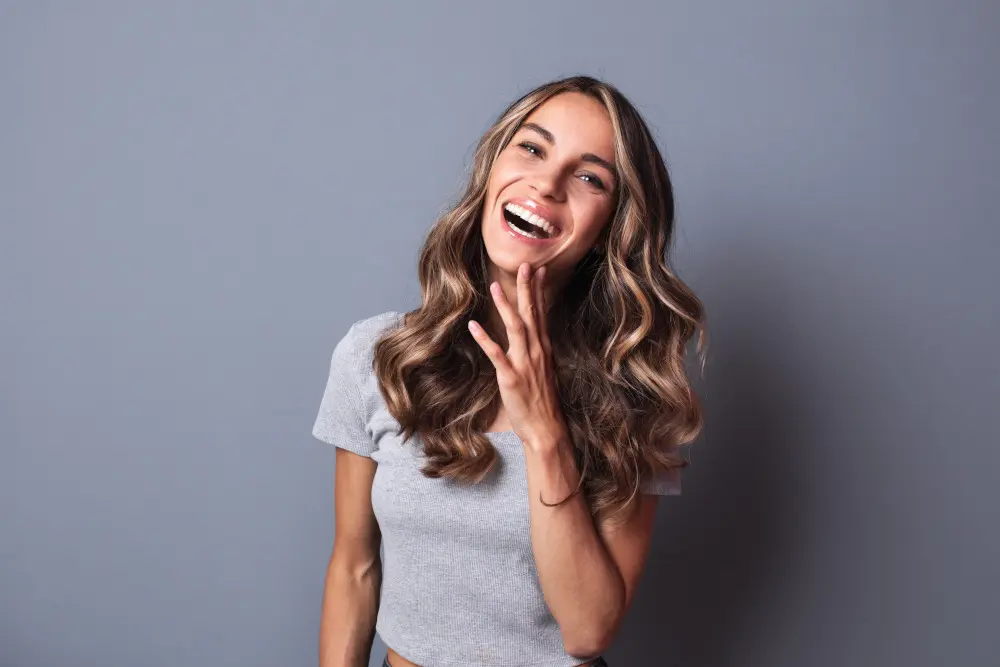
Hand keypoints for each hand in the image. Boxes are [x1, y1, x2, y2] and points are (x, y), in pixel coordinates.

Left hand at [468, 262, 568, 451]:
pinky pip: (497, 354)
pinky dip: (485, 338)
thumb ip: (537, 350)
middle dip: (527, 289)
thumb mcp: (544, 370)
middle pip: (532, 314)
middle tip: (524, 265)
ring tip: (495, 286)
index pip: (542, 313)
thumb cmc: (543, 401)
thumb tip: (532, 335)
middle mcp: (537, 351)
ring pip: (516, 328)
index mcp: (544, 348)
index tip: (539, 270)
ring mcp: (524, 364)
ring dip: (505, 306)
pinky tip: (474, 325)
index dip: (539, 290)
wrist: (546, 428)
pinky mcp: (511, 378)